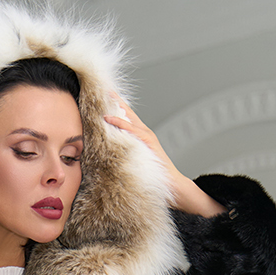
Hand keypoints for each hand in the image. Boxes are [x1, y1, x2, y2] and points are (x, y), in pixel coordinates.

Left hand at [103, 94, 225, 217]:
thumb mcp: (136, 162)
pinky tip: (110, 119)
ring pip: (129, 119)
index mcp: (140, 137)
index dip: (116, 108)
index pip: (126, 118)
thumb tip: (109, 156)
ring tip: (104, 99)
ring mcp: (147, 137)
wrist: (171, 184)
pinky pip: (132, 131)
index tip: (104, 99)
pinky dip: (121, 124)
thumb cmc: (154, 176)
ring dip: (116, 108)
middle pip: (128, 113)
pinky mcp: (149, 142)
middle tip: (104, 90)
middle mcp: (144, 133)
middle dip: (116, 101)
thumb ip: (126, 155)